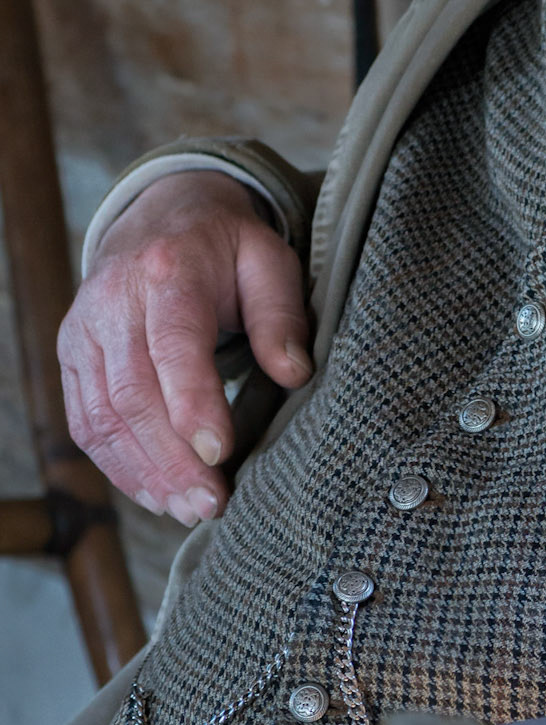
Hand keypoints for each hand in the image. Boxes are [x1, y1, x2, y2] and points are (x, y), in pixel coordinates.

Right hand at [58, 171, 311, 526]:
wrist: (162, 215)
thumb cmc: (225, 246)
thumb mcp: (268, 260)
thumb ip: (280, 316)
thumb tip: (294, 374)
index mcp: (169, 270)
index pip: (173, 345)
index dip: (193, 404)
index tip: (220, 455)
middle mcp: (114, 301)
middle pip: (132, 393)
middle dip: (171, 458)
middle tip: (212, 503)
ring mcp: (83, 330)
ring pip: (101, 416)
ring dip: (143, 473)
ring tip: (188, 509)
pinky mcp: (71, 356)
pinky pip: (84, 422)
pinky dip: (116, 465)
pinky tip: (153, 492)